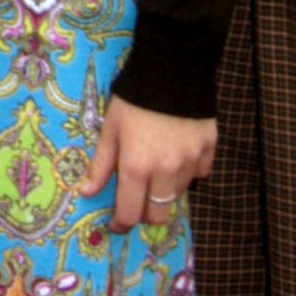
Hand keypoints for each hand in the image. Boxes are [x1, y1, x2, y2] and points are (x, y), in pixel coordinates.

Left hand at [82, 92, 214, 233]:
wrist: (172, 70)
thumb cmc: (133, 100)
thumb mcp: (110, 129)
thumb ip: (101, 165)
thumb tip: (86, 192)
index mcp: (137, 167)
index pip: (130, 212)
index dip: (121, 223)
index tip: (117, 224)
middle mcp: (166, 171)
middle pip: (158, 214)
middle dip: (145, 214)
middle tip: (137, 202)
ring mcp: (190, 162)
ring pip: (178, 195)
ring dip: (165, 192)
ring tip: (155, 172)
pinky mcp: (209, 150)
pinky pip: (198, 174)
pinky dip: (187, 172)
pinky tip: (177, 157)